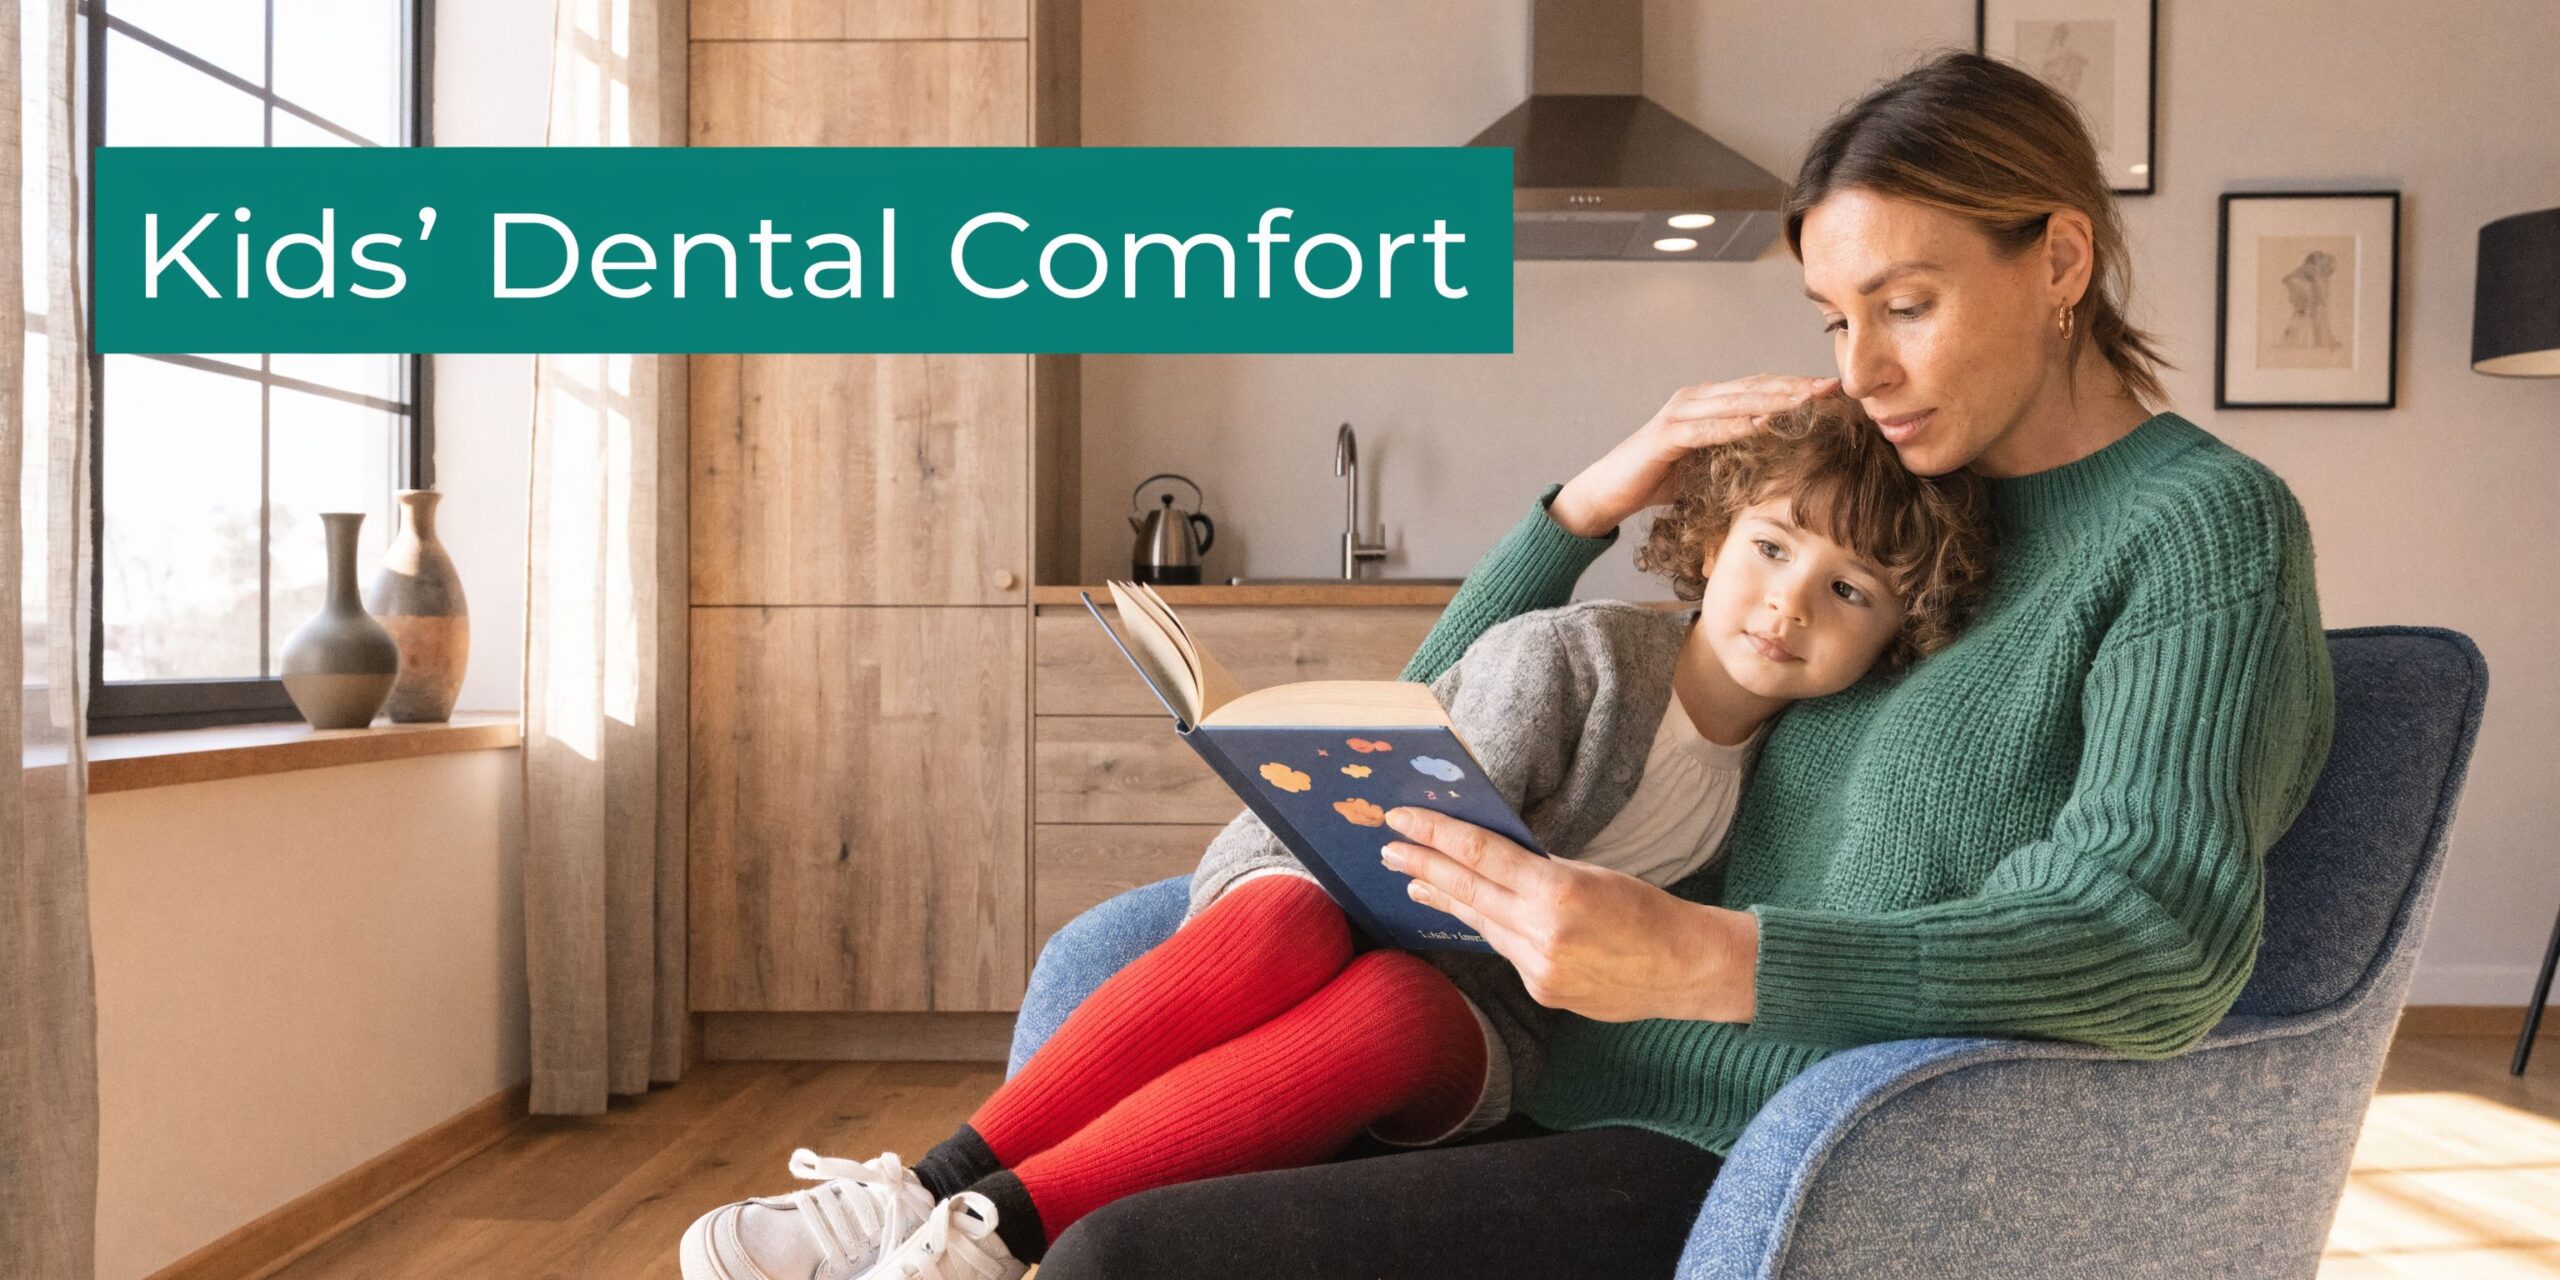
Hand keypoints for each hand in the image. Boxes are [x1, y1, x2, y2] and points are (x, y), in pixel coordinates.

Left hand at [1379, 806, 1759, 1023]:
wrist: (1685, 969)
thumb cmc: (1645, 911)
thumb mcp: (1592, 874)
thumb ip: (1538, 871)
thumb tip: (1491, 859)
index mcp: (1558, 891)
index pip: (1482, 854)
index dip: (1437, 834)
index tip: (1403, 818)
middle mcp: (1542, 933)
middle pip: (1468, 891)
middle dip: (1423, 866)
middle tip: (1388, 848)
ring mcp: (1538, 968)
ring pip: (1482, 924)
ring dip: (1446, 899)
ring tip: (1413, 879)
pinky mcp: (1541, 992)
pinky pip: (1506, 952)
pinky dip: (1491, 929)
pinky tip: (1474, 915)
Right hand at [1548, 373, 1839, 537]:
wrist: (1607, 494)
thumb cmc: (1656, 483)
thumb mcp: (1707, 466)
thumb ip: (1738, 455)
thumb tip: (1783, 464)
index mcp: (1706, 403)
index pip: (1759, 388)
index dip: (1795, 387)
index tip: (1832, 392)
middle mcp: (1694, 399)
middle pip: (1755, 388)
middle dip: (1796, 388)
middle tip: (1833, 389)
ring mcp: (1680, 412)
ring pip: (1738, 402)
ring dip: (1776, 402)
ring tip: (1810, 403)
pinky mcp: (1667, 433)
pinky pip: (1711, 427)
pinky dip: (1740, 425)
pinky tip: (1767, 426)